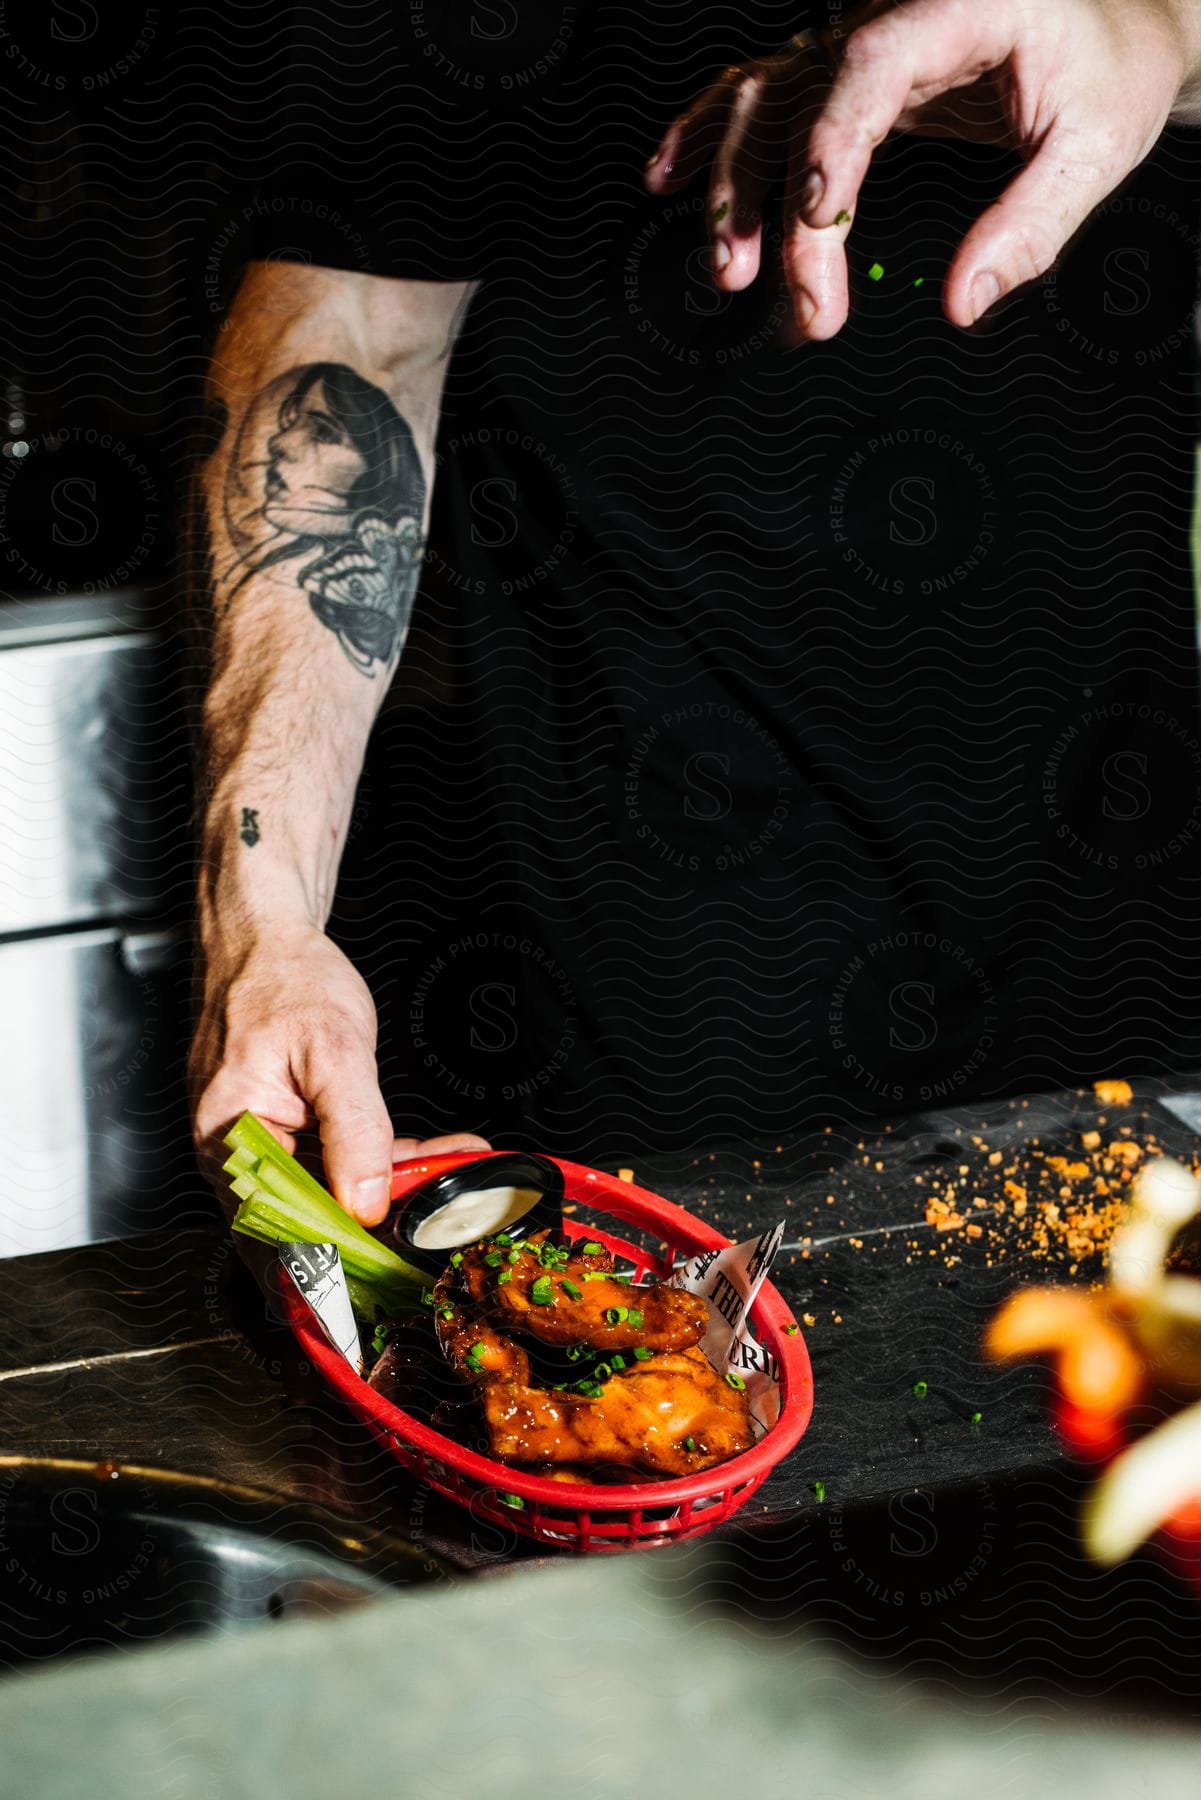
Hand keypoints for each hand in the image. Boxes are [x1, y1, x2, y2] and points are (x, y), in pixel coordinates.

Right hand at [190, 919, 488, 1225]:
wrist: (268, 939)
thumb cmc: (284, 979)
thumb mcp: (334, 1049)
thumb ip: (354, 1130)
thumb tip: (366, 1201)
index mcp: (229, 1140)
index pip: (283, 1228)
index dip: (340, 1254)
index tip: (394, 1261)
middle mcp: (237, 1154)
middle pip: (310, 1216)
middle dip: (381, 1220)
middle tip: (440, 1217)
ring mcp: (262, 1143)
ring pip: (330, 1191)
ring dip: (391, 1188)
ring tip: (450, 1177)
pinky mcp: (286, 1131)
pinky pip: (332, 1162)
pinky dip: (379, 1161)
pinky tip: (428, 1156)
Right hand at [645, 0, 1200, 338]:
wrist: (1117, 28)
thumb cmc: (1111, 70)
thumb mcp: (1097, 147)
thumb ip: (1032, 226)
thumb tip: (964, 302)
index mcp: (958, 5)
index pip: (869, 65)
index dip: (831, 144)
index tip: (819, 218)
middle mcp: (891, 15)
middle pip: (799, 100)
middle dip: (778, 206)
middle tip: (800, 302)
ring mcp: (860, 43)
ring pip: (763, 101)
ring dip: (732, 188)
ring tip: (729, 273)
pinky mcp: (846, 77)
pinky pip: (761, 96)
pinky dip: (710, 137)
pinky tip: (668, 178)